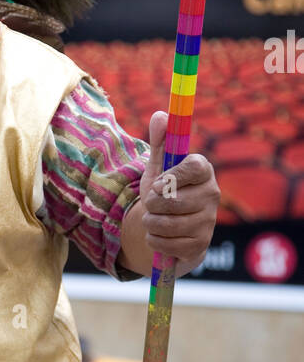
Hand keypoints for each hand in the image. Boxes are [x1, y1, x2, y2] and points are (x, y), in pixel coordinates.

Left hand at [133, 111, 219, 274]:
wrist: (167, 231)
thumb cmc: (163, 194)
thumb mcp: (157, 168)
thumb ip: (160, 143)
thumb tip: (160, 115)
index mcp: (204, 171)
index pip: (195, 167)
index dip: (173, 176)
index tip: (158, 184)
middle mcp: (211, 195)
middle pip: (172, 200)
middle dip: (151, 204)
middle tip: (153, 204)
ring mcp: (208, 222)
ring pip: (165, 223)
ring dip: (150, 223)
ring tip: (155, 220)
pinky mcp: (200, 246)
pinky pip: (164, 243)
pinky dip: (154, 241)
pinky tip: (161, 238)